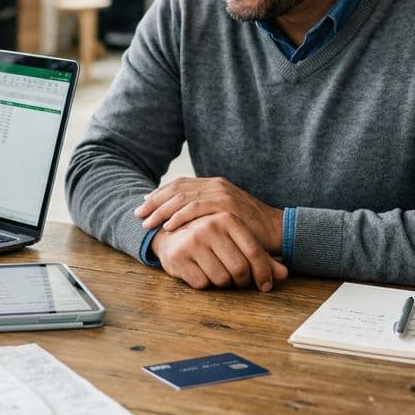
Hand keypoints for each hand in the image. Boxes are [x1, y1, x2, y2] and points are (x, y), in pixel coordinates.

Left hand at [134, 176, 282, 252]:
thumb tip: (178, 215)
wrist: (276, 230)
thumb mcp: (222, 214)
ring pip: (183, 198)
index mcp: (212, 184)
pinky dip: (180, 216)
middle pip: (176, 189)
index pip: (179, 185)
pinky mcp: (227, 205)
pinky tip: (169, 225)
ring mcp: (221, 193)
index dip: (159, 194)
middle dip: (155, 202)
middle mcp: (215, 184)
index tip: (143, 205)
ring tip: (148, 223)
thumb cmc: (247, 227)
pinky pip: (197, 208)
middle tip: (139, 215)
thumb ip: (204, 210)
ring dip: (162, 211)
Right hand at [151, 216, 288, 291]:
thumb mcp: (234, 240)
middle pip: (240, 269)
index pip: (255, 252)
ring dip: (223, 284)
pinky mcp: (178, 257)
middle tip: (240, 283)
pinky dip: (205, 284)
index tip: (265, 286)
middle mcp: (209, 226)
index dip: (264, 274)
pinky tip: (199, 272)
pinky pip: (202, 284)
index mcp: (227, 218)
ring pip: (221, 279)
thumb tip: (284, 274)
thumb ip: (260, 256)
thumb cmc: (208, 239)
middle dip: (243, 282)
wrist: (168, 234)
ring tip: (218, 274)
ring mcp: (192, 241)